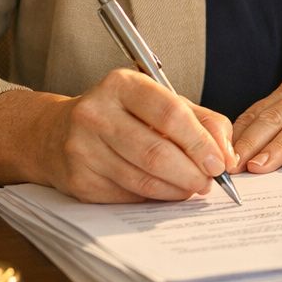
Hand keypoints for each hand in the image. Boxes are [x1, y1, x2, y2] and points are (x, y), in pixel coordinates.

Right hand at [0, 70, 237, 202]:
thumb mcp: (160, 102)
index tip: (220, 162)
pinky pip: (127, 195)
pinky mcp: (78, 180)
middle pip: (156, 152)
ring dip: (176, 190)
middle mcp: (96, 113)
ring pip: (143, 179)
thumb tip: (227, 154)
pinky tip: (164, 191)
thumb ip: (201, 121)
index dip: (200, 142)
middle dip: (192, 172)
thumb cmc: (121, 115)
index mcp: (121, 85)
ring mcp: (82, 148)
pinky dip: (154, 197)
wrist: (54, 134)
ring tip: (192, 188)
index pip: (170, 113)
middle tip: (210, 182)